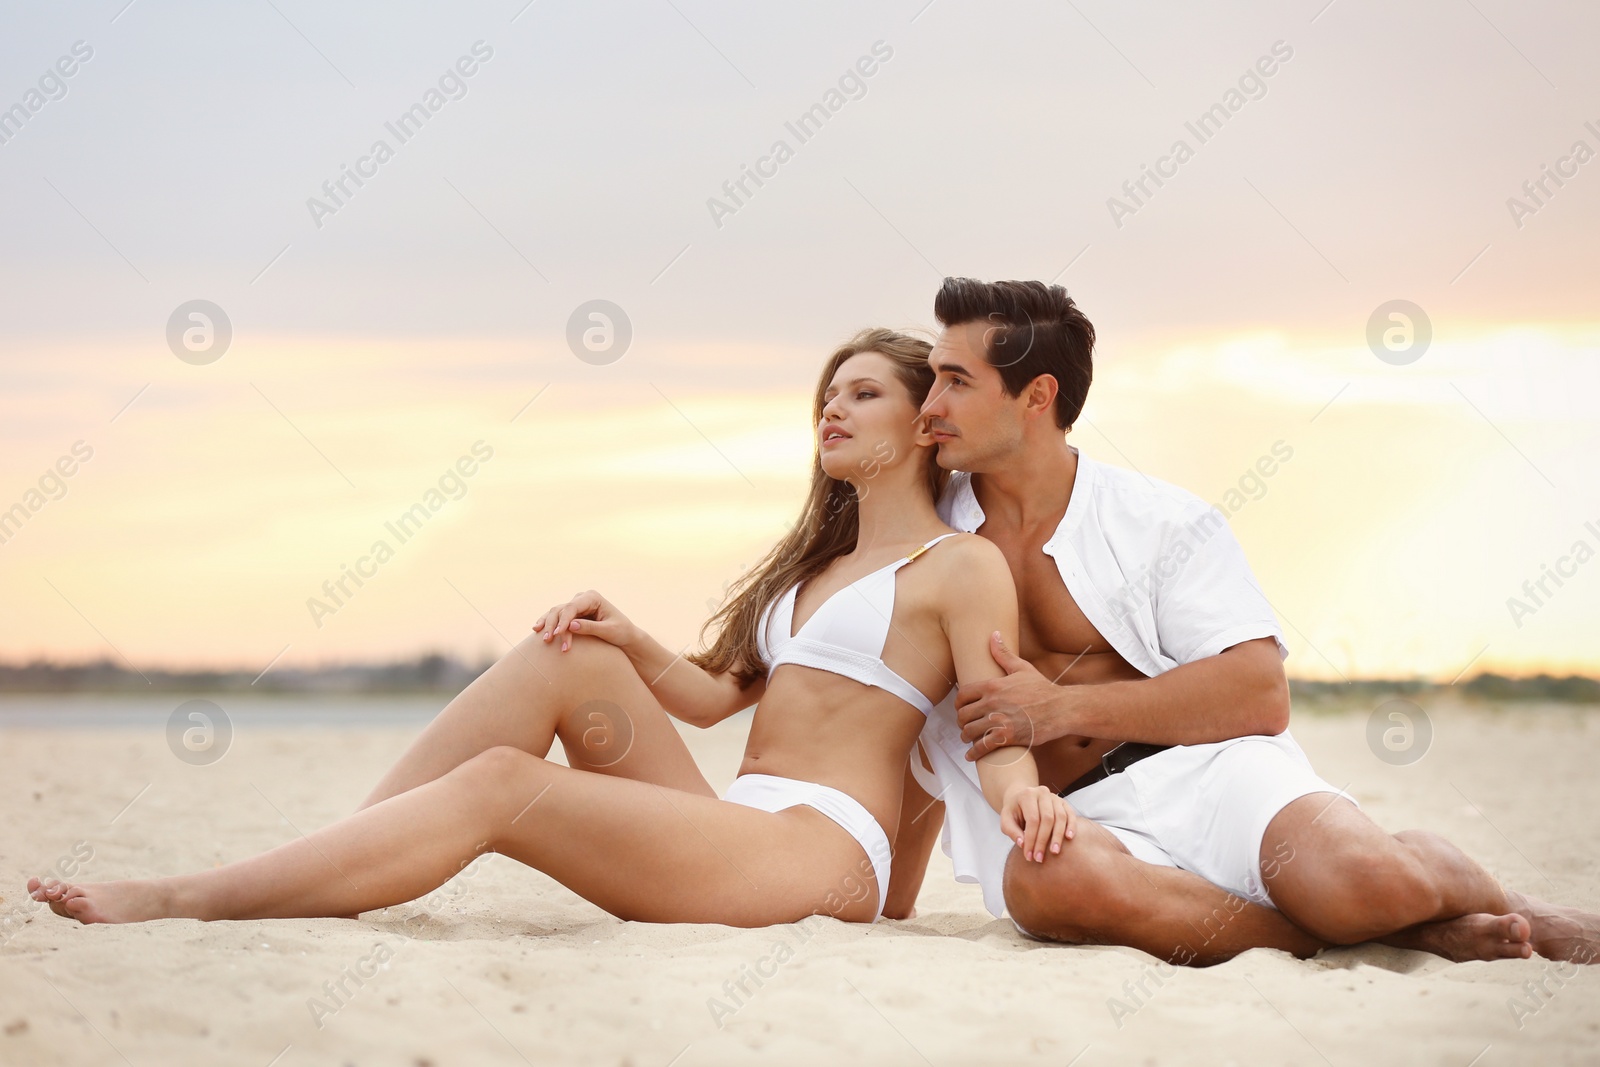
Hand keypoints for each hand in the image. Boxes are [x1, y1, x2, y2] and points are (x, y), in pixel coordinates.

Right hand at [532, 590, 636, 651]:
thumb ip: (591, 628)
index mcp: (593, 597)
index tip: (558, 634)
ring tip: (543, 639)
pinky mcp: (572, 615)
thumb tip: (571, 626)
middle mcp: (582, 598)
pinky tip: (537, 630)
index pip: (572, 607)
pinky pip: (556, 617)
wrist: (625, 636)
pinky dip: (547, 623)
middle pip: (561, 609)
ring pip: (556, 613)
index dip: (563, 620)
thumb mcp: (609, 631)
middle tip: (548, 640)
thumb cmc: (621, 632)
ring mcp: (576, 605)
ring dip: (548, 625)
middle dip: (554, 625)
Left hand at [956, 632, 1066, 759]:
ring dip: (966, 737)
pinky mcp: (1007, 737)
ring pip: (969, 731)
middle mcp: (992, 703)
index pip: (963, 695)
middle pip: (963, 715)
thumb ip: (1003, 654)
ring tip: (969, 739)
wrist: (1061, 709)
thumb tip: (994, 635)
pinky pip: (982, 747)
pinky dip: (974, 753)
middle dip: (961, 722)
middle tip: (964, 725)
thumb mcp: (1022, 668)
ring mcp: (998, 720)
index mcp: (992, 685)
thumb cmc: (1043, 690)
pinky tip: (972, 756)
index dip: (958, 704)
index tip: (961, 709)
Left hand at [1000, 783, 1076, 861]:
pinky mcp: (1063, 802)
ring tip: (1054, 852)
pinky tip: (1069, 838)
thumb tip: (1022, 844)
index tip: (1029, 855)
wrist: (1021, 799)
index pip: (1032, 819)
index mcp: (1027, 795)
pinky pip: (1070, 814)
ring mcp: (1054, 797)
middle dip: (1043, 840)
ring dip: (1058, 836)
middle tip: (1040, 857)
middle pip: (1047, 818)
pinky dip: (1072, 826)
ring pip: (1060, 817)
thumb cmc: (1014, 812)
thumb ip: (1011, 831)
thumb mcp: (1006, 820)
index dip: (1031, 839)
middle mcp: (1042, 793)